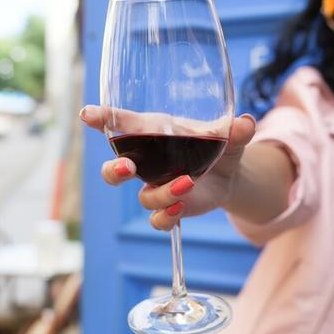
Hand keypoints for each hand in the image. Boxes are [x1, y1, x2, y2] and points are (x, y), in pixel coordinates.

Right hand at [80, 105, 256, 230]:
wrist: (229, 174)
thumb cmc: (217, 145)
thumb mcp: (228, 135)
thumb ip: (234, 130)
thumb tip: (246, 123)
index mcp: (153, 134)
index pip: (120, 124)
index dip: (101, 119)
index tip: (88, 114)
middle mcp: (148, 162)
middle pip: (114, 169)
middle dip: (112, 170)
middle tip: (124, 168)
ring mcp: (156, 187)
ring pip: (143, 197)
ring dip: (161, 193)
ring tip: (186, 184)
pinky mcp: (170, 208)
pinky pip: (159, 220)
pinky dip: (167, 216)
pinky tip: (182, 206)